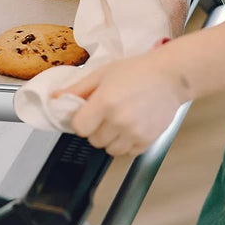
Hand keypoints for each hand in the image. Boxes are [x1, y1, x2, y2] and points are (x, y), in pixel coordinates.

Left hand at [53, 50, 187, 156]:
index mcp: (105, 102)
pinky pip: (127, 153)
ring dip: (108, 139)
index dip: (79, 120)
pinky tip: (128, 127)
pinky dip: (124, 144)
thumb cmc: (135, 71)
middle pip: (93, 140)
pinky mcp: (148, 142)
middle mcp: (120, 121)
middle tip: (102, 114)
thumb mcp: (101, 74)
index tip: (85, 113)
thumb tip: (55, 98)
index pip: (79, 127)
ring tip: (116, 121)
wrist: (169, 77)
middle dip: (93, 128)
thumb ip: (77, 89)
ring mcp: (135, 134)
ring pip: (109, 150)